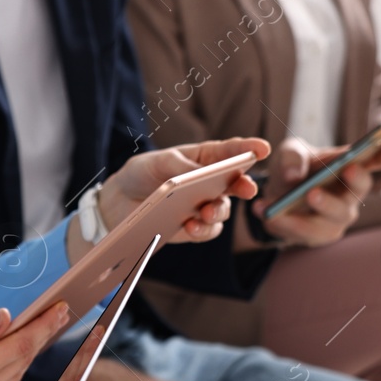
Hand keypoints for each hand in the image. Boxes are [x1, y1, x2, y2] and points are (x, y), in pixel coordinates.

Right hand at [0, 303, 73, 380]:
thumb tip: (5, 319)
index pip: (20, 346)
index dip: (44, 327)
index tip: (61, 310)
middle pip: (21, 363)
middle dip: (41, 338)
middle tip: (57, 315)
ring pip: (12, 378)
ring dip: (26, 355)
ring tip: (37, 333)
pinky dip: (7, 372)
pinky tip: (4, 359)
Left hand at [96, 137, 269, 242]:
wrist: (117, 203)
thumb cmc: (141, 173)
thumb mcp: (157, 161)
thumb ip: (180, 165)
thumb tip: (201, 173)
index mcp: (204, 158)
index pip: (231, 152)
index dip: (248, 149)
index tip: (263, 149)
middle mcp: (210, 183)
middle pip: (235, 184)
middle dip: (244, 186)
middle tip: (246, 189)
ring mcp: (203, 206)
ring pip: (222, 211)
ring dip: (218, 211)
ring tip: (206, 211)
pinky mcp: (192, 228)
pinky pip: (206, 231)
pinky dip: (202, 230)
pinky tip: (191, 226)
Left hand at [254, 136, 380, 248]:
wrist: (275, 194)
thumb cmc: (292, 168)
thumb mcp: (289, 153)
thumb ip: (292, 158)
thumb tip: (294, 177)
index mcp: (352, 167)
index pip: (377, 160)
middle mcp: (351, 194)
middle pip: (360, 188)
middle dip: (356, 179)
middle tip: (348, 168)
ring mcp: (338, 218)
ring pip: (335, 216)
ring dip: (323, 205)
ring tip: (309, 193)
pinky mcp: (319, 236)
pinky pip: (304, 232)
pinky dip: (283, 222)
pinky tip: (264, 211)